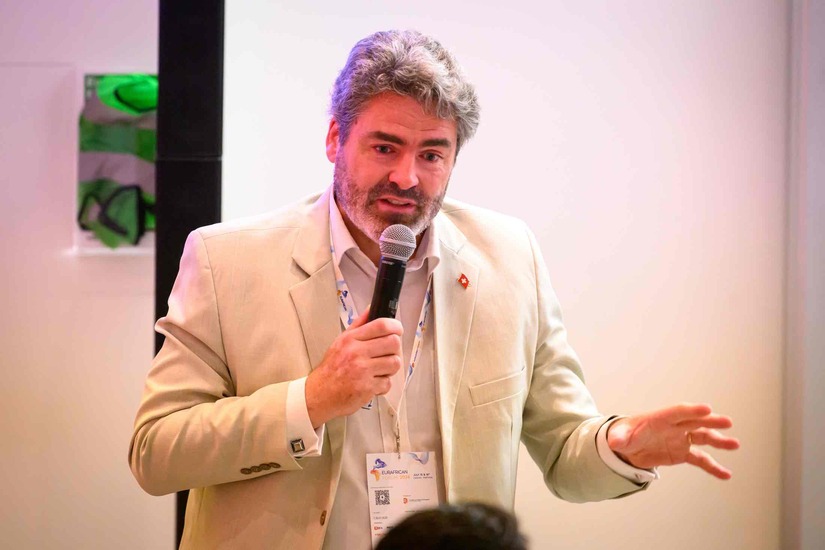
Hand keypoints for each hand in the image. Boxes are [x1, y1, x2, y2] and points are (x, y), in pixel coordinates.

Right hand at [305, 309, 402, 427]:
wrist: (319, 394)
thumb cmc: (332, 368)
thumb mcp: (341, 341)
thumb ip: (359, 325)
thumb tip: (372, 309)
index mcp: (351, 339)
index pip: (381, 325)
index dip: (395, 326)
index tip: (397, 330)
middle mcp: (357, 353)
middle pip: (393, 343)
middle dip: (395, 348)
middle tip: (388, 353)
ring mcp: (363, 371)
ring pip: (394, 363)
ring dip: (390, 367)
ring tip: (380, 369)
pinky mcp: (367, 388)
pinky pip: (388, 382)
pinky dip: (383, 384)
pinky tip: (373, 383)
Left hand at [607, 403, 739, 478]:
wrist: (628, 447)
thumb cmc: (625, 435)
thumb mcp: (620, 436)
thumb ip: (620, 437)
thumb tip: (616, 441)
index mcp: (660, 418)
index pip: (678, 412)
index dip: (692, 410)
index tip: (707, 409)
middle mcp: (674, 426)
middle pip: (695, 421)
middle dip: (710, 421)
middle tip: (726, 422)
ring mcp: (681, 439)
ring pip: (703, 438)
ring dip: (718, 441)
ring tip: (734, 444)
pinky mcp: (683, 452)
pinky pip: (701, 459)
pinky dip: (713, 467)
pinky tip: (726, 474)